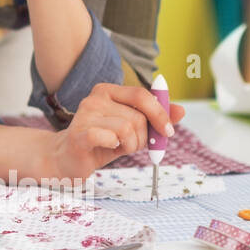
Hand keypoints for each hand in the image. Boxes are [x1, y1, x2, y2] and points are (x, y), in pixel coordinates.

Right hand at [47, 82, 186, 180]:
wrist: (69, 158)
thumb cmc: (102, 142)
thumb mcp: (132, 128)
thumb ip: (154, 118)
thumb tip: (181, 111)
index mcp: (107, 91)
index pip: (142, 95)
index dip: (160, 114)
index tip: (169, 132)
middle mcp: (94, 98)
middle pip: (137, 117)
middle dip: (142, 137)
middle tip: (130, 145)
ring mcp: (84, 114)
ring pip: (127, 129)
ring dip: (130, 145)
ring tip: (116, 148)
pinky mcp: (78, 134)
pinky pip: (110, 137)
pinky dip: (115, 146)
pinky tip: (107, 148)